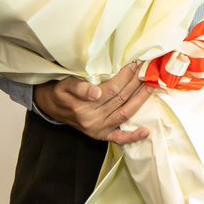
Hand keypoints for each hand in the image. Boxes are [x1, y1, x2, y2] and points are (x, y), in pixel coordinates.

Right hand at [32, 62, 151, 144]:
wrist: (52, 107)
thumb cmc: (61, 93)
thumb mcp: (65, 85)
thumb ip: (79, 88)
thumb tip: (96, 93)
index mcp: (83, 107)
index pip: (112, 90)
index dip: (125, 77)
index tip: (134, 65)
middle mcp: (93, 121)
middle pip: (121, 99)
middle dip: (136, 84)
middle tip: (147, 71)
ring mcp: (99, 130)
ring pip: (125, 113)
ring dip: (140, 100)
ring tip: (151, 86)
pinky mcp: (102, 136)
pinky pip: (119, 138)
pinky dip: (133, 136)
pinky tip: (146, 131)